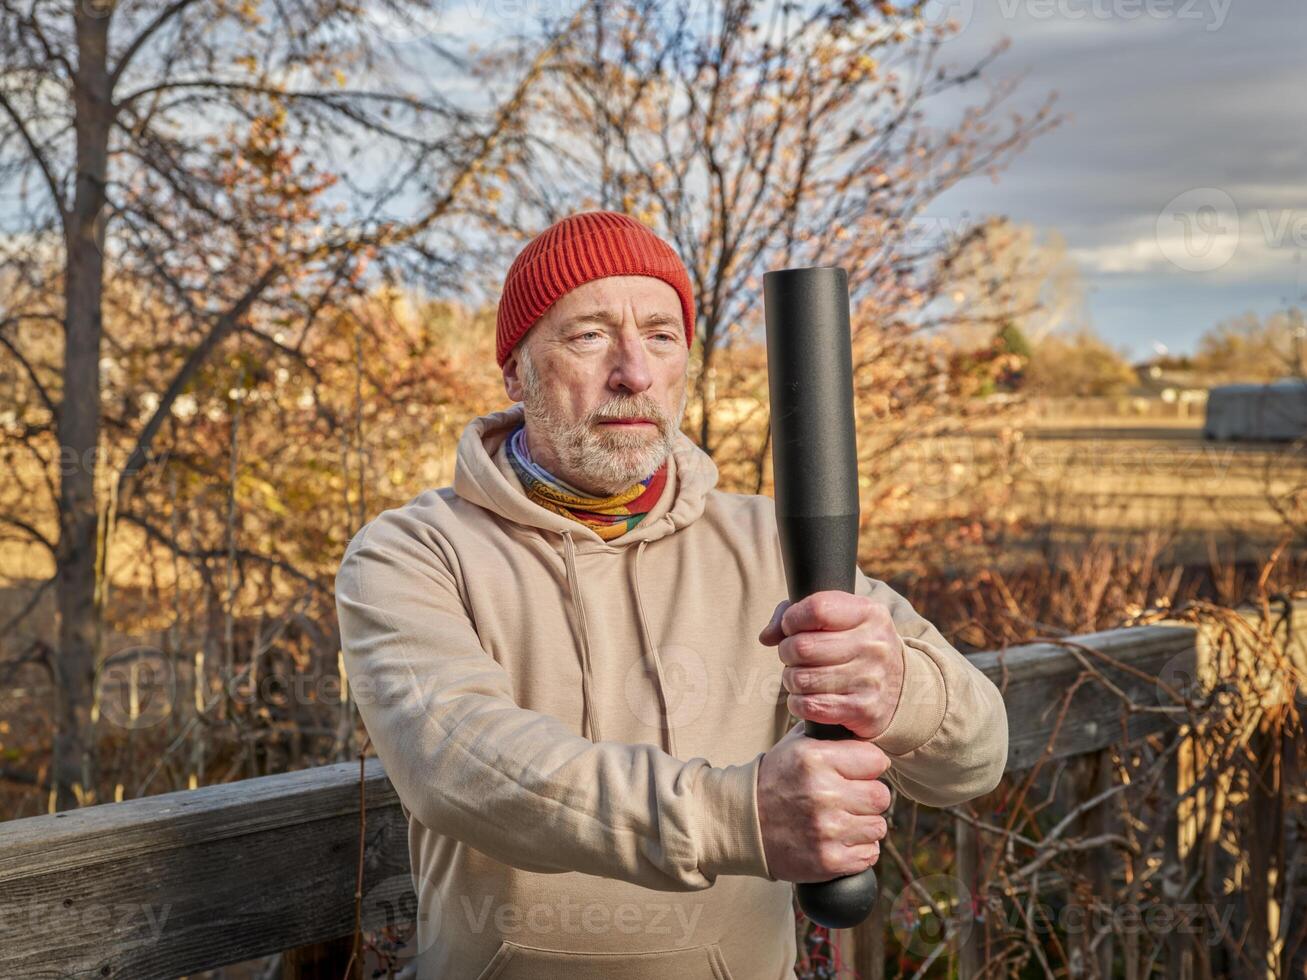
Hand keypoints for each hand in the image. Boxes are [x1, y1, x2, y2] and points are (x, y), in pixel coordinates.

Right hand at [757, 721, 890, 882]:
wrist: (743, 824)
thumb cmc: (775, 780)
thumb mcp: (796, 745)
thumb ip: (831, 734)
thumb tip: (863, 727)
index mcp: (816, 759)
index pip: (876, 760)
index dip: (869, 766)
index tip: (858, 771)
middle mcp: (823, 793)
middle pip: (881, 796)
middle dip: (869, 797)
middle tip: (850, 798)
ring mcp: (827, 830)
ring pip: (878, 827)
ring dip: (864, 825)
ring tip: (842, 820)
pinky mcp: (828, 860)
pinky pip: (869, 854)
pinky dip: (859, 850)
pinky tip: (839, 840)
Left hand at [759, 591, 905, 739]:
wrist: (900, 688)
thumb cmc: (856, 645)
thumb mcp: (840, 618)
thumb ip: (797, 614)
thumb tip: (767, 636)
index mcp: (870, 613)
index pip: (817, 609)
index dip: (792, 619)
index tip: (791, 627)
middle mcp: (874, 645)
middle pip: (802, 646)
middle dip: (786, 652)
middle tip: (793, 656)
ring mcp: (871, 679)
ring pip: (801, 679)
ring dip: (791, 679)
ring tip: (801, 676)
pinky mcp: (864, 710)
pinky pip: (810, 707)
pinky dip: (798, 703)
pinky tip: (806, 697)